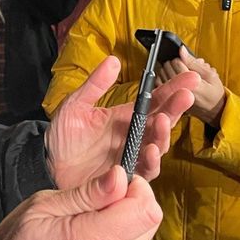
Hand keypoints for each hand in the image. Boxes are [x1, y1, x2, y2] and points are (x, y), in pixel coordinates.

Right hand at [0, 165, 161, 239]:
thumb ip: (88, 193)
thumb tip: (120, 176)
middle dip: (130, 206)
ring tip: (90, 231)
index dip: (136, 189)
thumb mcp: (44, 206)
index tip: (115, 185)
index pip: (146, 211)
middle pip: (149, 224)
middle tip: (97, 207)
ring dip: (124, 229)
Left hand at [47, 56, 197, 188]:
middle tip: (186, 96)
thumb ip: (94, 85)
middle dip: (176, 108)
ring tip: (163, 122)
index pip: (154, 101)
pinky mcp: (127, 179)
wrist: (48, 166)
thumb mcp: (75, 105)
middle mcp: (134, 137)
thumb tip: (113, 60)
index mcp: (125, 117)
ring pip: (158, 146)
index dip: (173, 88)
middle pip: (163, 121)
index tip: (191, 77)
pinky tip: (150, 151)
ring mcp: (132, 157)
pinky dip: (151, 162)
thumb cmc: (63, 137)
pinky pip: (145, 172)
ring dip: (164, 134)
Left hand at [156, 48, 225, 125]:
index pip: (177, 63)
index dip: (181, 58)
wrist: (214, 111)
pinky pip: (158, 84)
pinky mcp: (169, 100)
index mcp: (192, 84)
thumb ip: (194, 62)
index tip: (186, 59)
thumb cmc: (214, 93)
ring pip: (161, 74)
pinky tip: (170, 77)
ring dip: (167, 69)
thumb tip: (181, 50)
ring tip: (177, 70)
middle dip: (173, 62)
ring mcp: (173, 96)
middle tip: (182, 64)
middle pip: (167, 67)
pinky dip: (162, 78)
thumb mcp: (210, 75)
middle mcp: (180, 90)